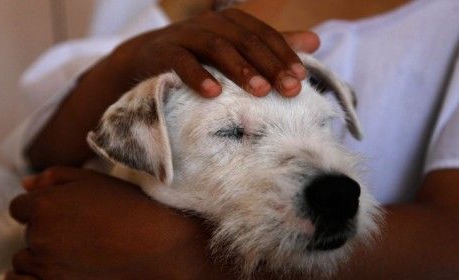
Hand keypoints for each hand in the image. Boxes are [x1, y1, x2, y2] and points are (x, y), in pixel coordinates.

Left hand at [8, 167, 227, 279]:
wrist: (158, 244)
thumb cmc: (129, 207)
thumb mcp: (93, 180)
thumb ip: (55, 177)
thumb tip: (27, 185)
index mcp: (44, 205)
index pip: (21, 206)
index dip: (43, 206)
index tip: (65, 210)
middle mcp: (40, 236)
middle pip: (29, 231)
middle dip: (47, 227)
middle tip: (81, 227)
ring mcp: (48, 265)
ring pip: (29, 258)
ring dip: (46, 252)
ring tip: (80, 248)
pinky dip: (45, 273)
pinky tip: (70, 264)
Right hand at [110, 8, 319, 96]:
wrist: (147, 58)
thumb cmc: (201, 58)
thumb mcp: (237, 52)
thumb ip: (272, 48)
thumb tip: (315, 40)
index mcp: (232, 22)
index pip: (264, 36)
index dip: (284, 55)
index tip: (302, 79)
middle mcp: (212, 23)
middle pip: (246, 41)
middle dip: (270, 65)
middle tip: (290, 90)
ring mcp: (187, 35)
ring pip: (218, 47)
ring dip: (240, 70)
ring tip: (260, 92)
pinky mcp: (164, 51)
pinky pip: (182, 62)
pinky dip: (198, 76)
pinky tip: (214, 94)